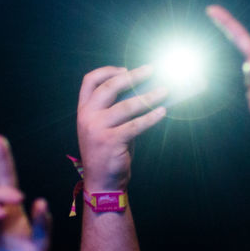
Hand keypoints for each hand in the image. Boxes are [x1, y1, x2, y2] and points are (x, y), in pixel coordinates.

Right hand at [76, 66, 168, 192]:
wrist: (102, 182)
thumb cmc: (109, 149)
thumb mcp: (106, 125)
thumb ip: (117, 107)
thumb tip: (146, 87)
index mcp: (84, 110)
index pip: (89, 81)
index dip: (108, 71)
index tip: (126, 68)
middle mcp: (87, 117)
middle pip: (109, 88)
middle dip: (133, 77)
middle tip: (152, 70)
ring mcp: (96, 129)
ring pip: (126, 106)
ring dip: (149, 96)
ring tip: (165, 90)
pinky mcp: (110, 142)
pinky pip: (135, 125)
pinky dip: (151, 117)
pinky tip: (163, 112)